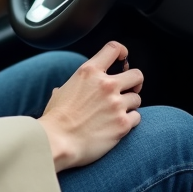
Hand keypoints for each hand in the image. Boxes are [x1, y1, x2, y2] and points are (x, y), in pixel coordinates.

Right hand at [37, 42, 142, 171]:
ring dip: (130, 105)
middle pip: (136, 74)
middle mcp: (106, 84)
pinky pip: (137, 117)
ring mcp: (116, 104)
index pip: (114, 49)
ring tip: (117, 113)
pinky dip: (130, 121)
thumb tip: (65, 90)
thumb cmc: (55, 119)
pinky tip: (118, 126)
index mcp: (89, 72)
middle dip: (134, 83)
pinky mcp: (123, 124)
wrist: (56, 142)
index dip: (122, 53)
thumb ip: (73, 85)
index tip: (123, 61)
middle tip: (128, 90)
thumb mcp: (61, 91)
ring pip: (137, 98)